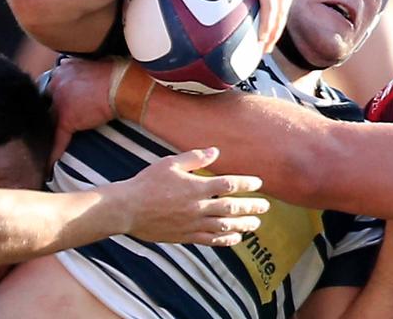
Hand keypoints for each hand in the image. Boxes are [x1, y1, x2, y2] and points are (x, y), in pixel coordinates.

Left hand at [47, 57, 115, 161]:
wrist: (127, 85)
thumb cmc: (122, 75)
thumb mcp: (101, 64)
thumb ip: (89, 69)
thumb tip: (94, 72)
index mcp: (66, 67)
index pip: (55, 83)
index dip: (59, 94)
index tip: (65, 101)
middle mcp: (58, 81)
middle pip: (47, 100)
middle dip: (52, 110)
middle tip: (60, 120)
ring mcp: (60, 100)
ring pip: (49, 118)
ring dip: (51, 128)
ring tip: (48, 141)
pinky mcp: (66, 117)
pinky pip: (58, 137)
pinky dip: (55, 150)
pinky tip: (50, 162)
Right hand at [115, 148, 269, 245]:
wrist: (127, 209)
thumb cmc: (147, 183)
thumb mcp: (171, 163)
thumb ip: (195, 158)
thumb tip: (215, 151)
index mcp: (196, 187)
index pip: (229, 185)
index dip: (246, 184)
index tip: (258, 183)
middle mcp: (197, 207)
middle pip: (231, 207)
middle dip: (251, 207)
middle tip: (265, 207)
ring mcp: (192, 223)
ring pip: (224, 226)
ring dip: (242, 225)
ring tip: (256, 224)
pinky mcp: (185, 236)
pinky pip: (210, 240)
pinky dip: (225, 240)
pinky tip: (235, 239)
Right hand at [223, 0, 303, 51]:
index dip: (280, 16)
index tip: (271, 31)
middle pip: (286, 7)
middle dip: (277, 29)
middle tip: (266, 46)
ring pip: (280, 11)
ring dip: (273, 33)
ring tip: (263, 49)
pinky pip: (270, 7)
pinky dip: (267, 25)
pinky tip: (262, 39)